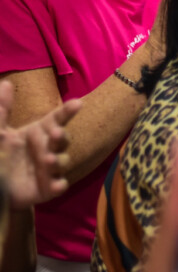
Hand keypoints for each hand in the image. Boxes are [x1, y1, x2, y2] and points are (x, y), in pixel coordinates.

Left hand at [0, 79, 80, 208]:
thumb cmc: (2, 155)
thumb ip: (2, 110)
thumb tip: (6, 83)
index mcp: (39, 132)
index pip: (57, 119)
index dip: (67, 111)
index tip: (77, 103)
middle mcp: (48, 148)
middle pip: (62, 139)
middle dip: (61, 136)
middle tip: (55, 133)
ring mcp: (49, 169)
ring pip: (61, 162)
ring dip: (58, 160)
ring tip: (47, 159)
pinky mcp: (47, 188)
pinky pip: (57, 186)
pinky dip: (57, 185)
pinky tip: (55, 185)